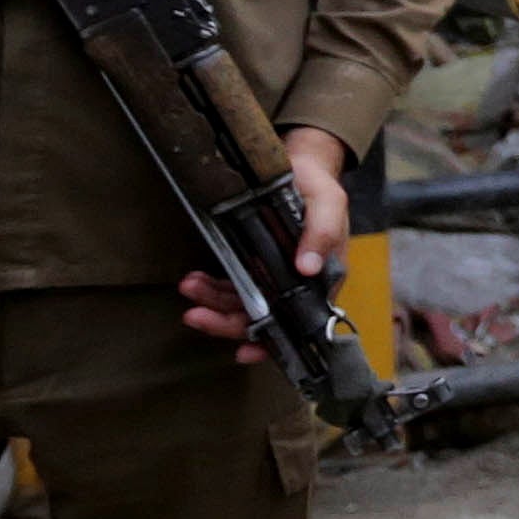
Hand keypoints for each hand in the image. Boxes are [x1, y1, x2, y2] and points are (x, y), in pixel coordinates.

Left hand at [178, 131, 353, 362]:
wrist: (301, 166)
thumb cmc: (320, 187)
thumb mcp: (329, 203)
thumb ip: (322, 232)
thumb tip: (306, 268)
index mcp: (321, 280)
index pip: (297, 323)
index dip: (270, 342)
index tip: (243, 352)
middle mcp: (296, 286)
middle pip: (261, 319)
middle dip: (226, 321)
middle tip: (195, 314)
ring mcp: (272, 277)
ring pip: (241, 305)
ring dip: (213, 302)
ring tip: (189, 287)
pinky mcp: (253, 264)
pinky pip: (231, 286)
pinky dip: (211, 287)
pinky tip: (195, 279)